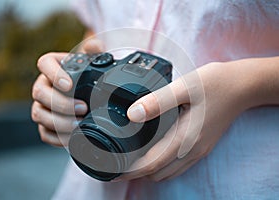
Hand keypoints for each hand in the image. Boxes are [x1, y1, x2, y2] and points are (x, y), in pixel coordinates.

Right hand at [31, 39, 102, 145]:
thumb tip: (94, 45)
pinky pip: (44, 133)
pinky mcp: (46, 124)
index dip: (53, 73)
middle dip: (61, 103)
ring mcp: (42, 106)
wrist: (87, 94)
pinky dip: (57, 137)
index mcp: (53, 66)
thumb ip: (94, 51)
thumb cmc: (88, 76)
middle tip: (83, 108)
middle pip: (39, 93)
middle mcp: (43, 85)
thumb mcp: (93, 62)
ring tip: (80, 125)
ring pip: (39, 114)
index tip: (68, 84)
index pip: (44, 63)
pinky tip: (71, 137)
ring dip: (59, 122)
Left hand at [117, 60, 255, 181]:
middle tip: (119, 163)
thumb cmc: (215, 84)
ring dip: (149, 170)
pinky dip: (162, 165)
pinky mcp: (202, 145)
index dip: (130, 171)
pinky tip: (155, 152)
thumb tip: (132, 114)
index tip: (113, 172)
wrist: (242, 86)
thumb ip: (157, 101)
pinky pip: (178, 165)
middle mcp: (191, 150)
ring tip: (133, 159)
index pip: (151, 165)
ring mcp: (198, 149)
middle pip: (158, 173)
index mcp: (184, 138)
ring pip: (168, 172)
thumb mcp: (184, 87)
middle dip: (137, 172)